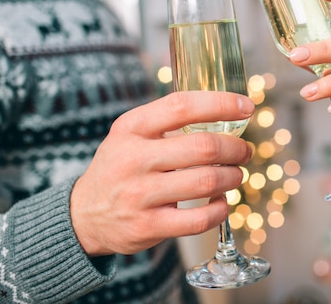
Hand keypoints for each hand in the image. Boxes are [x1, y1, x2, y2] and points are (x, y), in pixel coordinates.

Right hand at [70, 91, 253, 255]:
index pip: (182, 106)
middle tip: (244, 151)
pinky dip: (220, 209)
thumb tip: (225, 114)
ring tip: (235, 175)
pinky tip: (221, 202)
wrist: (84, 214)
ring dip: (233, 177)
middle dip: (235, 148)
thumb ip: (169, 122)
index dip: (221, 104)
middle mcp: (133, 158)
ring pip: (206, 182)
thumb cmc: (121, 166)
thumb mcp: (131, 135)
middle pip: (203, 147)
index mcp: (131, 127)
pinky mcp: (147, 226)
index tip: (246, 107)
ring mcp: (139, 195)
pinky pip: (199, 219)